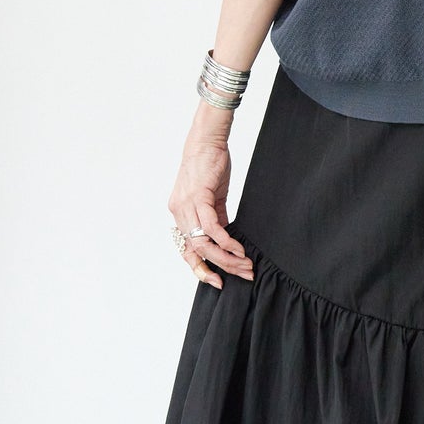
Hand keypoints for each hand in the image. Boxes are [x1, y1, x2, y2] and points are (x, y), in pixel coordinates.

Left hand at [167, 131, 254, 288]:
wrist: (207, 141)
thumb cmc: (210, 166)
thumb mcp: (213, 197)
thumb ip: (216, 218)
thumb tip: (226, 239)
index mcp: (179, 214)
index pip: (186, 250)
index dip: (200, 269)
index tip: (217, 281)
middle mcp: (178, 213)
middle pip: (197, 251)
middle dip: (221, 267)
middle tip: (243, 274)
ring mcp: (186, 206)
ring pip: (203, 243)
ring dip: (227, 258)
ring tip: (246, 263)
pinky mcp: (199, 198)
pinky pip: (212, 228)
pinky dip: (226, 242)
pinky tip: (240, 248)